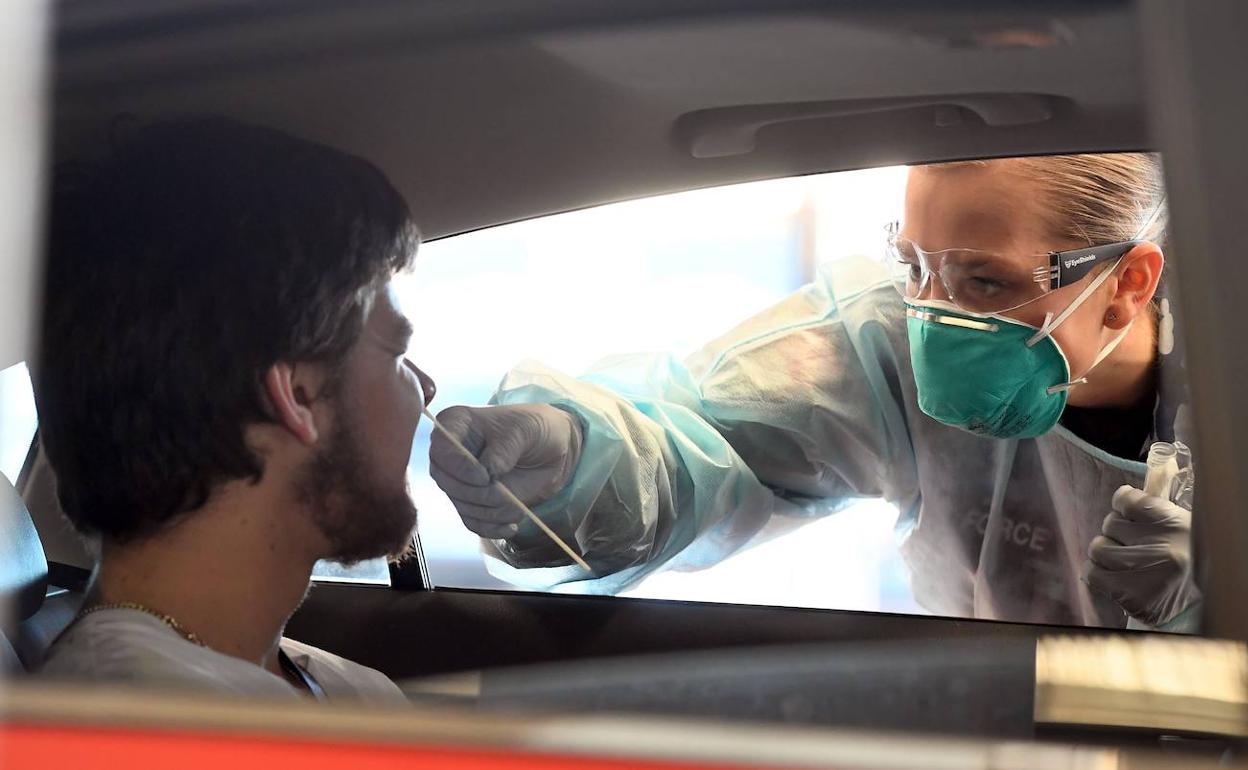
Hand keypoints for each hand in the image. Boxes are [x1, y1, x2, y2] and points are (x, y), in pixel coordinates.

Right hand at [429, 404, 582, 538]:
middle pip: (446, 482)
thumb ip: (504, 449)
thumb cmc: (534, 428)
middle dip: (477, 494)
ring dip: (492, 511)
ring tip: (517, 503)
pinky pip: (473, 522)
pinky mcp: (472, 502)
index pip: (441, 449)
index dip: (460, 467)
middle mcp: (451, 454)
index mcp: (456, 424)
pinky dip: (492, 528)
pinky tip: (511, 526)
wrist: (550, 449)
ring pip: (462, 505)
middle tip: (505, 494)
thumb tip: (489, 472)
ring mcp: (460, 480)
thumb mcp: (525, 430)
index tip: (486, 477)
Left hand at [1085, 485, 1200, 626]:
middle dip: (1116, 532)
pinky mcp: (1133, 597)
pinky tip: (1111, 575)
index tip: (1126, 512)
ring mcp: (1146, 573)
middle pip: (1110, 523)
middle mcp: (1161, 546)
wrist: (1210, 602)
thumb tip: (1122, 496)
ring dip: (1106, 553)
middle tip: (1132, 544)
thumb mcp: (1181, 526)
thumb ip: (1152, 510)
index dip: (1122, 504)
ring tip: (1123, 561)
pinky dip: (1097, 573)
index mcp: (1175, 524)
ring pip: (1098, 548)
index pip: (1127, 500)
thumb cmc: (1190, 558)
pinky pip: (1094, 574)